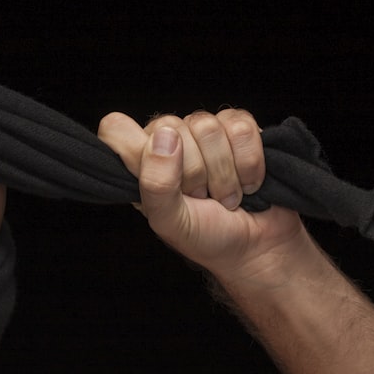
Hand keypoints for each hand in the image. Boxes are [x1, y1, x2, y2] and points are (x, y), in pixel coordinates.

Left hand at [98, 109, 308, 283]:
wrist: (258, 247)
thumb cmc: (208, 238)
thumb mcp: (171, 222)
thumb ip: (156, 184)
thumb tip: (164, 137)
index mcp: (142, 163)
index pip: (116, 128)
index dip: (136, 149)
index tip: (160, 181)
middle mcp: (169, 142)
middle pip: (171, 127)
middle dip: (194, 174)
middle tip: (202, 199)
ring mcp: (205, 133)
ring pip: (208, 126)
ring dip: (224, 173)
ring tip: (226, 196)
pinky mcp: (239, 129)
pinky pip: (241, 127)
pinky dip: (249, 163)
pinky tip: (247, 182)